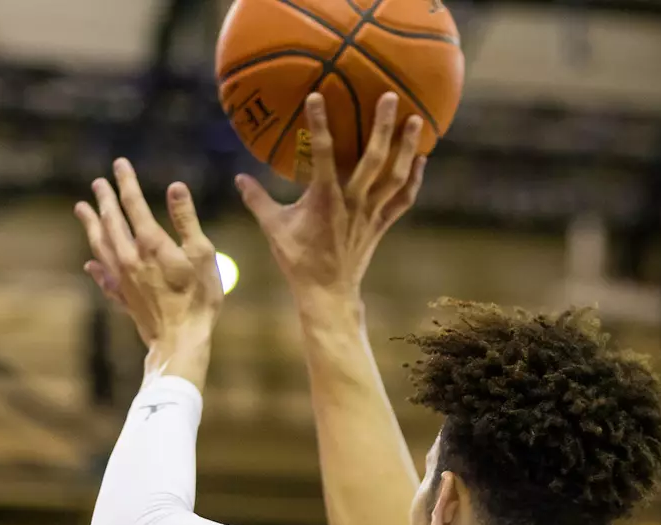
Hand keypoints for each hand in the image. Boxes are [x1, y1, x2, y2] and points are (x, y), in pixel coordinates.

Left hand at [76, 160, 222, 354]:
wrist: (180, 340)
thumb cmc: (198, 298)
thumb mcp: (202, 254)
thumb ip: (186, 219)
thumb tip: (175, 187)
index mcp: (150, 243)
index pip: (134, 204)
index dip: (126, 182)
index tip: (119, 164)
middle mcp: (130, 257)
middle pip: (111, 221)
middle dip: (105, 200)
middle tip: (98, 183)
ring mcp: (123, 278)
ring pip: (100, 245)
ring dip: (91, 225)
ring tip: (81, 210)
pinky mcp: (123, 298)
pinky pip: (104, 278)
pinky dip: (96, 267)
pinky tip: (90, 263)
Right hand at [236, 92, 425, 304]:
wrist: (328, 293)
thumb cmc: (299, 261)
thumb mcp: (274, 229)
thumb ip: (257, 201)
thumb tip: (239, 178)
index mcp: (325, 199)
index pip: (322, 153)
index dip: (320, 123)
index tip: (317, 95)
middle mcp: (353, 202)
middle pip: (373, 159)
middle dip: (383, 127)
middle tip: (391, 97)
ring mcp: (371, 213)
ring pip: (395, 176)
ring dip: (407, 148)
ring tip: (417, 121)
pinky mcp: (381, 224)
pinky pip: (403, 199)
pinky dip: (414, 180)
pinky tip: (421, 160)